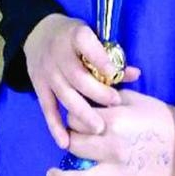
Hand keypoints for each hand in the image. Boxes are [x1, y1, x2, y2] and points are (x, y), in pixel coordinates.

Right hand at [24, 14, 138, 145]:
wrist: (39, 33)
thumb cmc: (74, 37)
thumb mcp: (92, 36)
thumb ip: (112, 56)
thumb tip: (136, 74)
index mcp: (75, 35)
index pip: (86, 43)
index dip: (100, 59)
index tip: (114, 74)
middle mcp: (58, 53)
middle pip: (77, 76)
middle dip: (97, 93)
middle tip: (114, 104)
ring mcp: (47, 71)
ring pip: (65, 94)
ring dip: (82, 113)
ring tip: (99, 128)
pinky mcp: (38, 85)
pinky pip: (47, 108)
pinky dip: (55, 126)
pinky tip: (66, 142)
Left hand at [47, 90, 174, 175]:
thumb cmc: (158, 114)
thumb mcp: (130, 96)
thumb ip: (106, 98)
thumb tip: (86, 100)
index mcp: (111, 121)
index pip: (75, 119)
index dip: (72, 117)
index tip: (76, 119)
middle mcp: (111, 149)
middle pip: (74, 146)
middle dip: (69, 141)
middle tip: (72, 141)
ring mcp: (121, 174)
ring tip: (53, 174)